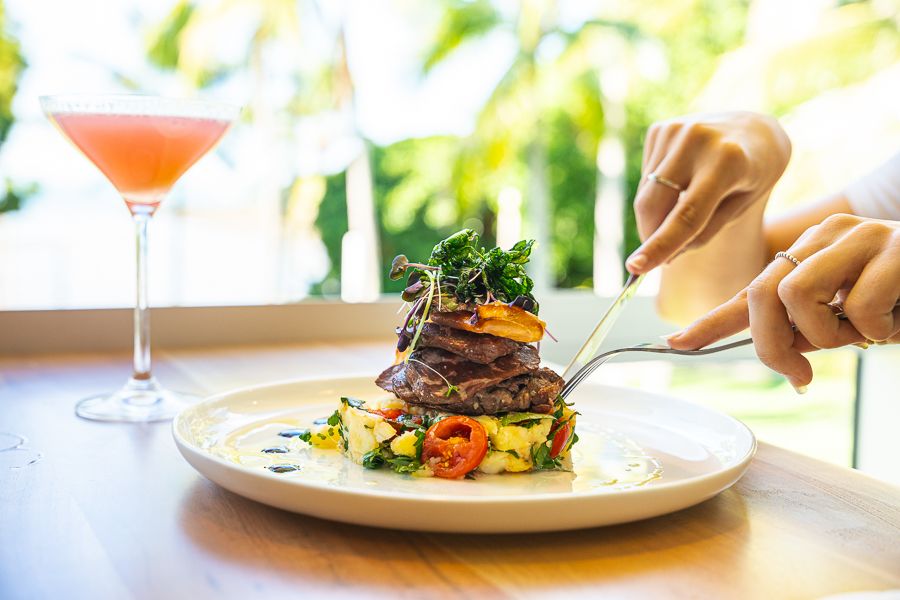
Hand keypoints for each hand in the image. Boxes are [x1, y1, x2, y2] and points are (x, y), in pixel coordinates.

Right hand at [627, 112, 790, 273]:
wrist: (756, 129)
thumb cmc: (754, 175)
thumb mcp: (740, 207)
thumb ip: (703, 233)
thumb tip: (663, 258)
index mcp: (729, 161)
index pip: (687, 214)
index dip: (660, 244)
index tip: (635, 268)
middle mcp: (698, 140)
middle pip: (654, 203)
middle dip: (650, 235)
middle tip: (657, 257)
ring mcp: (675, 130)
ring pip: (646, 193)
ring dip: (655, 215)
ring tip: (684, 207)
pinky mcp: (660, 129)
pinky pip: (646, 177)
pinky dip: (657, 192)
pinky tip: (681, 183)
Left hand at [667, 214, 899, 388]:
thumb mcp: (848, 320)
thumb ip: (807, 330)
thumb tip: (777, 356)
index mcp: (811, 253)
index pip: (751, 289)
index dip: (711, 321)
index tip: (676, 343)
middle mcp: (828, 237)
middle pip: (763, 294)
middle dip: (773, 345)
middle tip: (802, 375)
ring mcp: (862, 237)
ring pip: (799, 297)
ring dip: (830, 336)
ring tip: (867, 333)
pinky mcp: (898, 248)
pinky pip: (858, 305)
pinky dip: (877, 329)